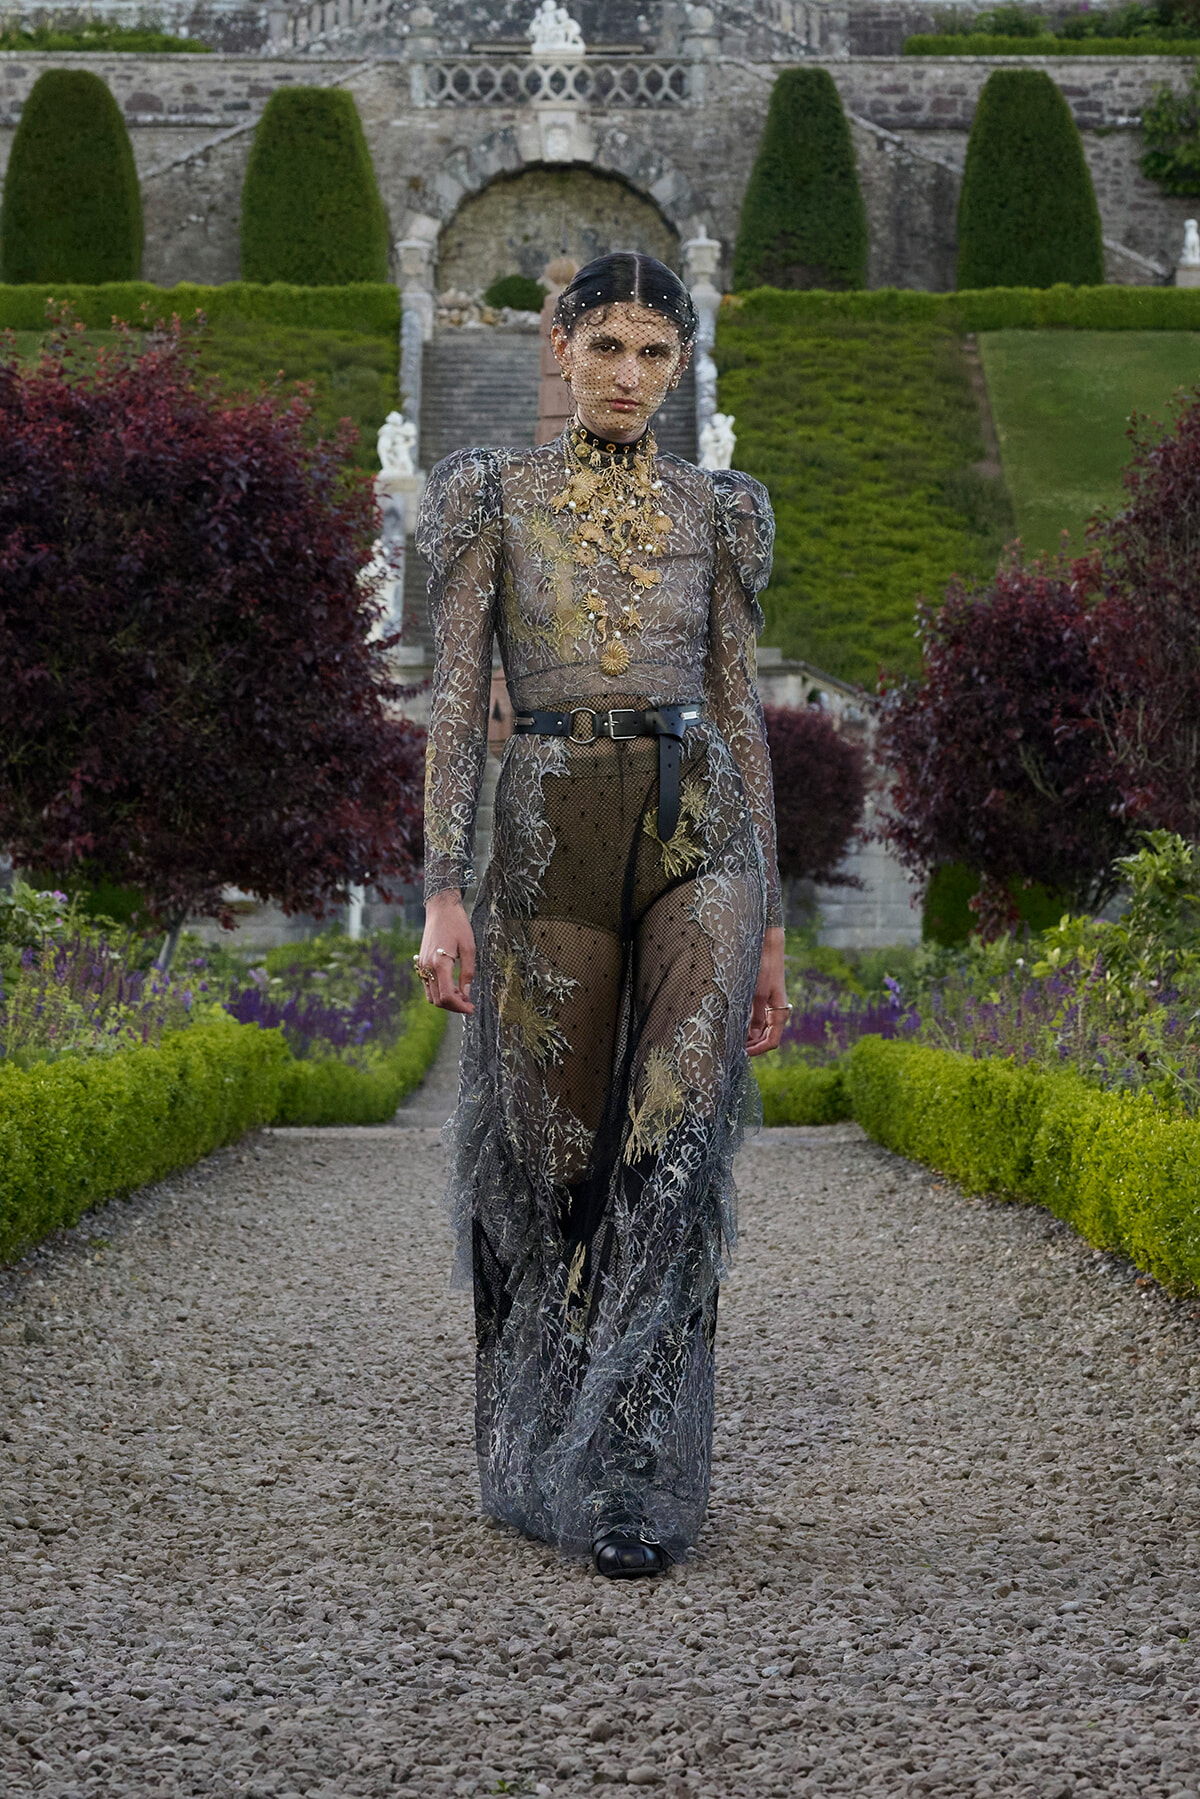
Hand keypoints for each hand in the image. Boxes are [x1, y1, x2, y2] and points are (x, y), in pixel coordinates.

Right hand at [418, 890, 475, 1014]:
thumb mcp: (469, 948)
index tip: (471, 1008)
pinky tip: (452, 988)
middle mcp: (427, 967)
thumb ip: (468, 972)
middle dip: (454, 1006)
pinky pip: (427, 985)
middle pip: (437, 999)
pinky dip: (439, 992)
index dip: (459, 1007)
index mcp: (440, 964)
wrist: (441, 909)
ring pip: (431, 995)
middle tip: (469, 1005)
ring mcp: (422, 965)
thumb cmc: (457, 925)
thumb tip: (467, 993)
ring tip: (462, 998)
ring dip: (446, 1001)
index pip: (446, 996)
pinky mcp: (421, 962)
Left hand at [746, 926, 787, 1057]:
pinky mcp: (765, 1000)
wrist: (768, 948)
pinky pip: (758, 1018)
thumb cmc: (763, 969)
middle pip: (767, 1038)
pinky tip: (735, 1024)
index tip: (741, 1053)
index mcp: (779, 1013)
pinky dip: (748, 1024)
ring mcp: (771, 1007)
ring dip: (749, 1036)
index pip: (772, 1042)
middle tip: (733, 1048)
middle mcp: (777, 1012)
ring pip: (761, 1029)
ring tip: (732, 1038)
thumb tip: (751, 1037)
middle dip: (752, 1045)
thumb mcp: (756, 994)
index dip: (758, 1051)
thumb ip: (754, 1017)